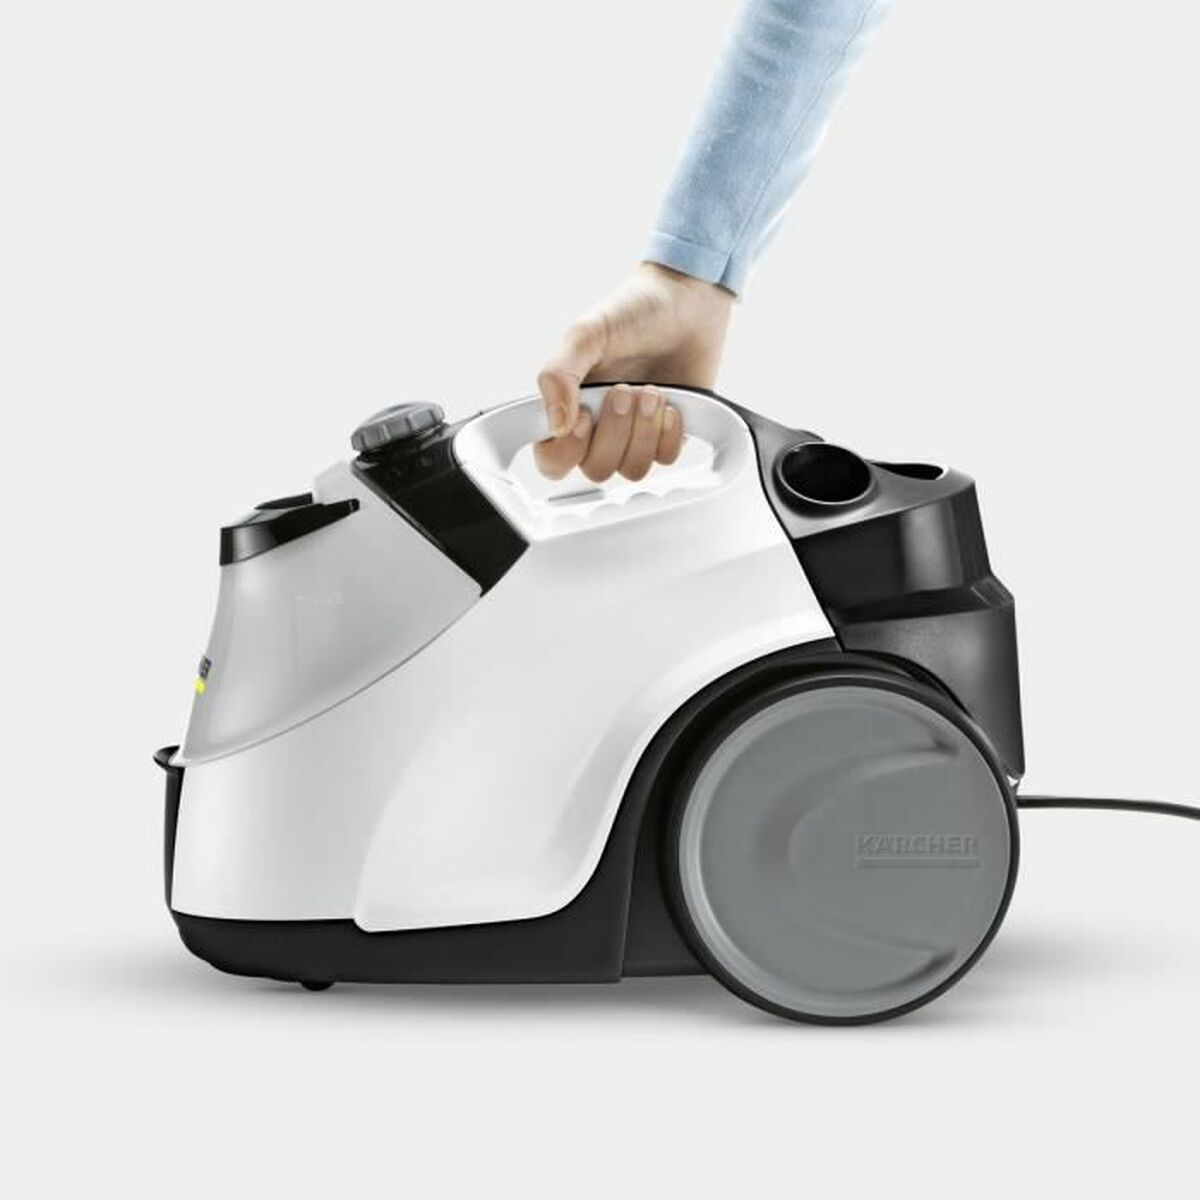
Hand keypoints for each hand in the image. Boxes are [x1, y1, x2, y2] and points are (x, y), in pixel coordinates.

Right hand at [534, 263, 733, 479]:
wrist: (689, 300)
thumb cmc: (634, 310)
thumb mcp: (586, 334)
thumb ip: (558, 375)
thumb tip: (556, 425)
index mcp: (568, 406)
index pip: (552, 460)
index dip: (566, 451)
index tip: (583, 418)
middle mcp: (599, 427)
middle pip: (596, 470)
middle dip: (614, 432)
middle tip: (625, 391)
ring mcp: (634, 434)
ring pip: (632, 470)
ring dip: (643, 433)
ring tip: (652, 392)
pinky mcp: (667, 434)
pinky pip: (665, 459)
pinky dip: (669, 434)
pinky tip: (671, 404)